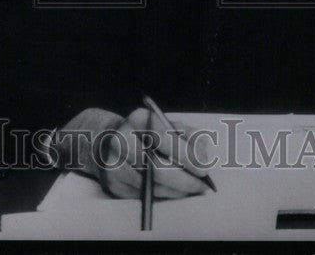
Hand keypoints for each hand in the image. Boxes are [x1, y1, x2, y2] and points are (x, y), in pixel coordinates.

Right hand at [96, 107, 210, 198]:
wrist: (110, 141)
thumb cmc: (148, 134)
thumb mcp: (168, 125)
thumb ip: (189, 135)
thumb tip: (204, 155)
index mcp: (138, 119)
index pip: (165, 138)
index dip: (187, 155)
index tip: (204, 168)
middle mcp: (121, 139)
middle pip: (157, 168)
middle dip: (185, 180)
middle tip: (202, 185)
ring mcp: (113, 163)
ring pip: (152, 185)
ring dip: (176, 191)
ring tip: (191, 188)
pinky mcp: (113, 183)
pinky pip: (144, 195)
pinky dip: (163, 195)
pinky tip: (173, 190)